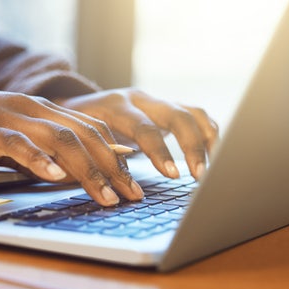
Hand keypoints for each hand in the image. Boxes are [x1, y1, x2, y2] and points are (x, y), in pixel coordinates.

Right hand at [0, 82, 143, 205]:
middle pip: (84, 134)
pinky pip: (17, 143)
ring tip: (106, 195)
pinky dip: (39, 159)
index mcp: (41, 109)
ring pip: (59, 139)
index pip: (91, 129)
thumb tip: (70, 171)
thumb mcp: (10, 135)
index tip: (134, 182)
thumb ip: (40, 146)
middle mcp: (32, 108)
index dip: (117, 155)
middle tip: (133, 195)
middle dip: (113, 166)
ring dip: (88, 169)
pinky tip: (55, 177)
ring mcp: (9, 116)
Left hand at [56, 88, 218, 179]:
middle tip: (200, 176)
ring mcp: (157, 100)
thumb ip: (96, 160)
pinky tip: (215, 157)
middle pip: (177, 115)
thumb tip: (110, 189)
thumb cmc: (75, 131)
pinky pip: (197, 117)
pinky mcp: (169, 107)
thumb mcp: (79, 143)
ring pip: (193, 113)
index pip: (144, 127)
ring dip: (207, 141)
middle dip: (192, 147)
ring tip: (214, 169)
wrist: (74, 106)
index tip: (173, 175)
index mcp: (115, 105)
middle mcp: (140, 98)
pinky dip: (209, 135)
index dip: (160, 152)